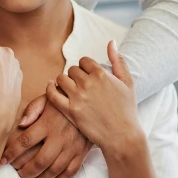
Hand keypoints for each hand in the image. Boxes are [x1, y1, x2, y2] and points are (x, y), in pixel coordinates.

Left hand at [1, 96, 91, 177]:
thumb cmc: (64, 100)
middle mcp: (59, 137)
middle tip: (18, 173)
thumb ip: (32, 109)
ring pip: (54, 170)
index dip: (12, 153)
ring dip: (40, 177)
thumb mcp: (47, 98)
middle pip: (39, 161)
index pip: (25, 141)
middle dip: (26, 171)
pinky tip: (50, 177)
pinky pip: (70, 172)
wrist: (92, 102)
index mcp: (48, 123)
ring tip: (32, 177)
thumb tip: (21, 124)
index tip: (3, 160)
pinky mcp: (82, 153)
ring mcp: (72, 147)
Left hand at [46, 41, 140, 156]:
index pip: (84, 61)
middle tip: (79, 85)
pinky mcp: (70, 111)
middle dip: (75, 76)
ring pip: (61, 79)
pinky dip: (50, 89)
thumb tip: (112, 42)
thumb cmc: (127, 110)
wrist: (123, 136)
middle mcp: (88, 83)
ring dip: (64, 82)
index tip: (87, 76)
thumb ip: (118, 60)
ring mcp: (78, 97)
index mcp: (102, 74)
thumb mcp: (128, 82)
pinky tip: (52, 88)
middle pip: (72, 70)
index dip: (85, 68)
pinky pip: (52, 95)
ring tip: (69, 89)